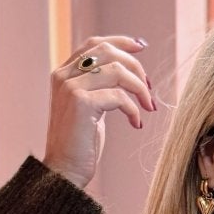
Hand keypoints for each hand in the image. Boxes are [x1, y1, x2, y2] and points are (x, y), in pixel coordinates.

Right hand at [42, 35, 156, 190]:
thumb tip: (127, 71)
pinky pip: (119, 96)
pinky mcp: (81, 103)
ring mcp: (70, 87)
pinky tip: (136, 123)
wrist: (64, 171)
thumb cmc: (81, 144)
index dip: (120, 42)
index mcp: (63, 74)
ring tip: (148, 107)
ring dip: (140, 88)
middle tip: (149, 88)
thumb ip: (100, 86)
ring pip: (117, 70)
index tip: (141, 46)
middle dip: (135, 66)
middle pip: (107, 51)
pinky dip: (134, 109)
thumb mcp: (90, 107)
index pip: (94, 44)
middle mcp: (64, 76)